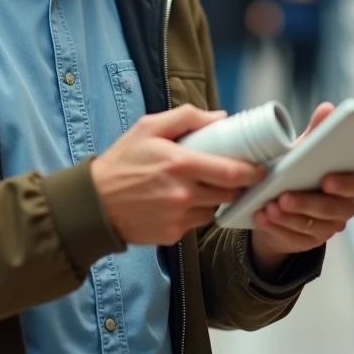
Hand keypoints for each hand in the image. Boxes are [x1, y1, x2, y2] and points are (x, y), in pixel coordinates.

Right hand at [91, 105, 265, 245]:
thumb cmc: (121, 162)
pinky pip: (196, 223)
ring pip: (214, 210)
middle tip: (232, 174)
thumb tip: (220, 118)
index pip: (233, 173)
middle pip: (229, 193)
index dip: (253, 172)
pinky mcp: (172, 235)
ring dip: (214, 199)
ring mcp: (178, 217)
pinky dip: (194, 212)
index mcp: (181, 164)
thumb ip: (186, 117)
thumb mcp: (149, 128)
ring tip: (199, 186)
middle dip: (236, 184)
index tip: (260, 167)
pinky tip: (179, 202)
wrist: (94, 203)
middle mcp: (183, 194)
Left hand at [250, 102, 353, 274]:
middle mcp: (341, 208)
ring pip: (311, 225)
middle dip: (306, 202)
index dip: (342, 184)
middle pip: (331, 209)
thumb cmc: (294, 172)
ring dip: (288, 216)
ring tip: (268, 206)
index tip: (325, 179)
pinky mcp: (307, 242)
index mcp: (345, 183)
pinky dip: (276, 227)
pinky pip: (294, 237)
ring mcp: (326, 228)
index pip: (353, 184)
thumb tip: (328, 107)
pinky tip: (261, 217)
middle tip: (284, 196)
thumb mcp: (300, 152)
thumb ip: (315, 134)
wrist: (278, 205)